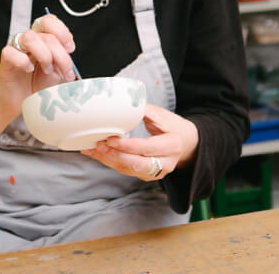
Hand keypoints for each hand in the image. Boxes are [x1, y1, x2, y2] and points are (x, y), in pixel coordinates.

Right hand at [0, 13, 76, 111]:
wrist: (21, 102)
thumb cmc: (38, 84)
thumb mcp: (57, 71)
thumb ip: (62, 61)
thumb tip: (68, 56)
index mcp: (42, 38)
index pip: (49, 21)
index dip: (62, 31)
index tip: (70, 48)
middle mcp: (29, 40)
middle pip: (46, 35)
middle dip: (60, 54)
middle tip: (65, 71)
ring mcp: (16, 48)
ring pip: (30, 38)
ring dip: (44, 55)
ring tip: (47, 70)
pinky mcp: (5, 60)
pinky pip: (11, 52)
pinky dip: (23, 61)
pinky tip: (29, 69)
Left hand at [80, 104, 199, 180]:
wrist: (186, 143)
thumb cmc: (173, 126)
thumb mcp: (163, 115)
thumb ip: (144, 110)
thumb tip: (123, 103)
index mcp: (172, 145)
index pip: (147, 148)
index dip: (127, 145)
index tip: (111, 138)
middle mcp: (165, 163)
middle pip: (137, 164)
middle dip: (115, 155)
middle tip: (98, 145)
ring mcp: (155, 172)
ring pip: (128, 169)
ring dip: (108, 159)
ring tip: (92, 148)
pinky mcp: (146, 175)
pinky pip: (125, 170)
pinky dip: (109, 161)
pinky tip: (96, 153)